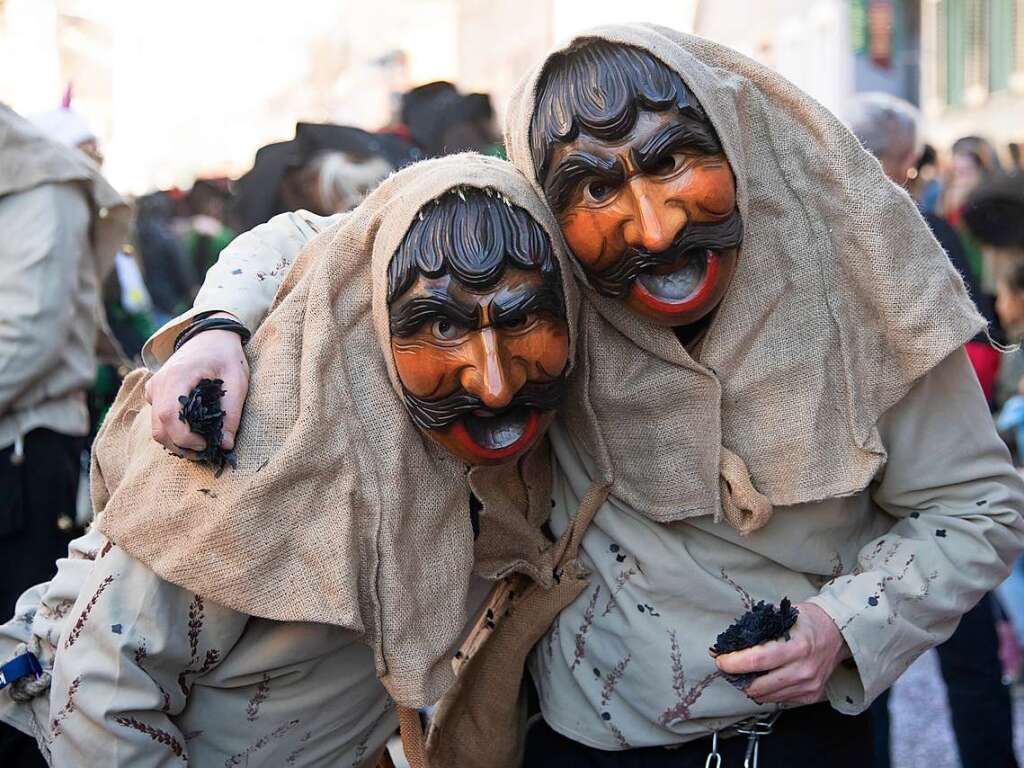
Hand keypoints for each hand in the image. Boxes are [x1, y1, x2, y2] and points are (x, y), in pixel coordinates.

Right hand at [145, 312, 248, 455]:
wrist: (210, 334)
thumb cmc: (225, 355)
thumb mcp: (237, 381)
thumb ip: (231, 413)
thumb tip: (225, 445)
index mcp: (177, 376)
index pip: (169, 416)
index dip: (185, 438)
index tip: (207, 445)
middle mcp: (158, 384)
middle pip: (159, 428)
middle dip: (182, 446)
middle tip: (207, 451)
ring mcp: (153, 388)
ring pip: (156, 427)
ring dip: (177, 442)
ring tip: (202, 445)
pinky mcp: (155, 392)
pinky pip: (158, 419)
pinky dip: (173, 431)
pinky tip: (194, 433)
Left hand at [712, 602, 849, 705]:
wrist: (840, 634)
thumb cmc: (809, 621)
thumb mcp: (786, 613)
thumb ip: (762, 622)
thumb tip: (734, 633)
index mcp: (796, 646)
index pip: (758, 661)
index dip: (734, 663)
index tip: (720, 659)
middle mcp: (803, 670)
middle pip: (759, 686)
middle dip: (737, 678)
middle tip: (728, 667)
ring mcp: (808, 686)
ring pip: (767, 697)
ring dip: (750, 687)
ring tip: (744, 673)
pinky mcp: (810, 696)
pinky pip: (780, 699)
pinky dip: (767, 691)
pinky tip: (764, 678)